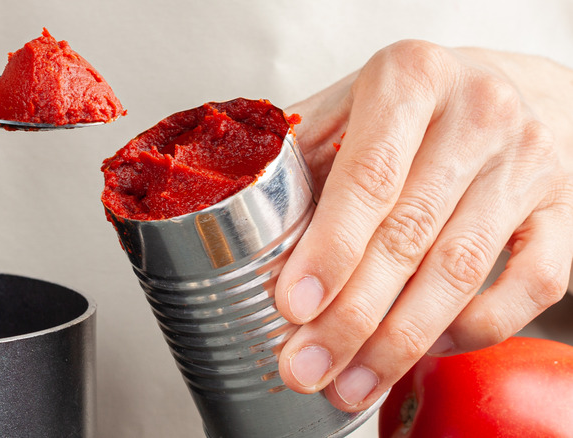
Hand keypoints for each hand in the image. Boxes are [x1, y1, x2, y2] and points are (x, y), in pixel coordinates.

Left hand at [274, 40, 572, 411]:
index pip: (367, 177)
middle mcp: (477, 114)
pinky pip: (528, 286)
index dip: (330, 249)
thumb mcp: (348, 106)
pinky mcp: (564, 211)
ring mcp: (528, 164)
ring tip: (352, 381)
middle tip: (307, 366)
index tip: (294, 307)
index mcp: (411, 79)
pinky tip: (423, 350)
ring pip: (460, 270)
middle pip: (409, 234)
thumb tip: (237, 229)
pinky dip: (471, 330)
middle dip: (352, 316)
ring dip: (400, 340)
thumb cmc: (412, 107)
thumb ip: (296, 158)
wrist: (507, 91)